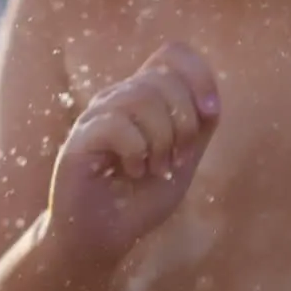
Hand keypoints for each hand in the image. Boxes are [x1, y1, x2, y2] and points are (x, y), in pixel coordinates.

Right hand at [45, 42, 220, 262]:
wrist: (104, 237)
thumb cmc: (139, 199)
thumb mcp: (182, 161)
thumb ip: (197, 128)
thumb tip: (210, 101)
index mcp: (144, 95)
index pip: (173, 53)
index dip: (199, 75)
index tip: (211, 113)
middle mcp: (119, 97)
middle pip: (164, 77)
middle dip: (185, 122)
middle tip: (177, 159)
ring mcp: (97, 114)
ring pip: (142, 98)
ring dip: (162, 141)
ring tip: (155, 168)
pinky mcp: (80, 137)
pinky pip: (119, 124)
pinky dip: (137, 152)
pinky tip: (133, 171)